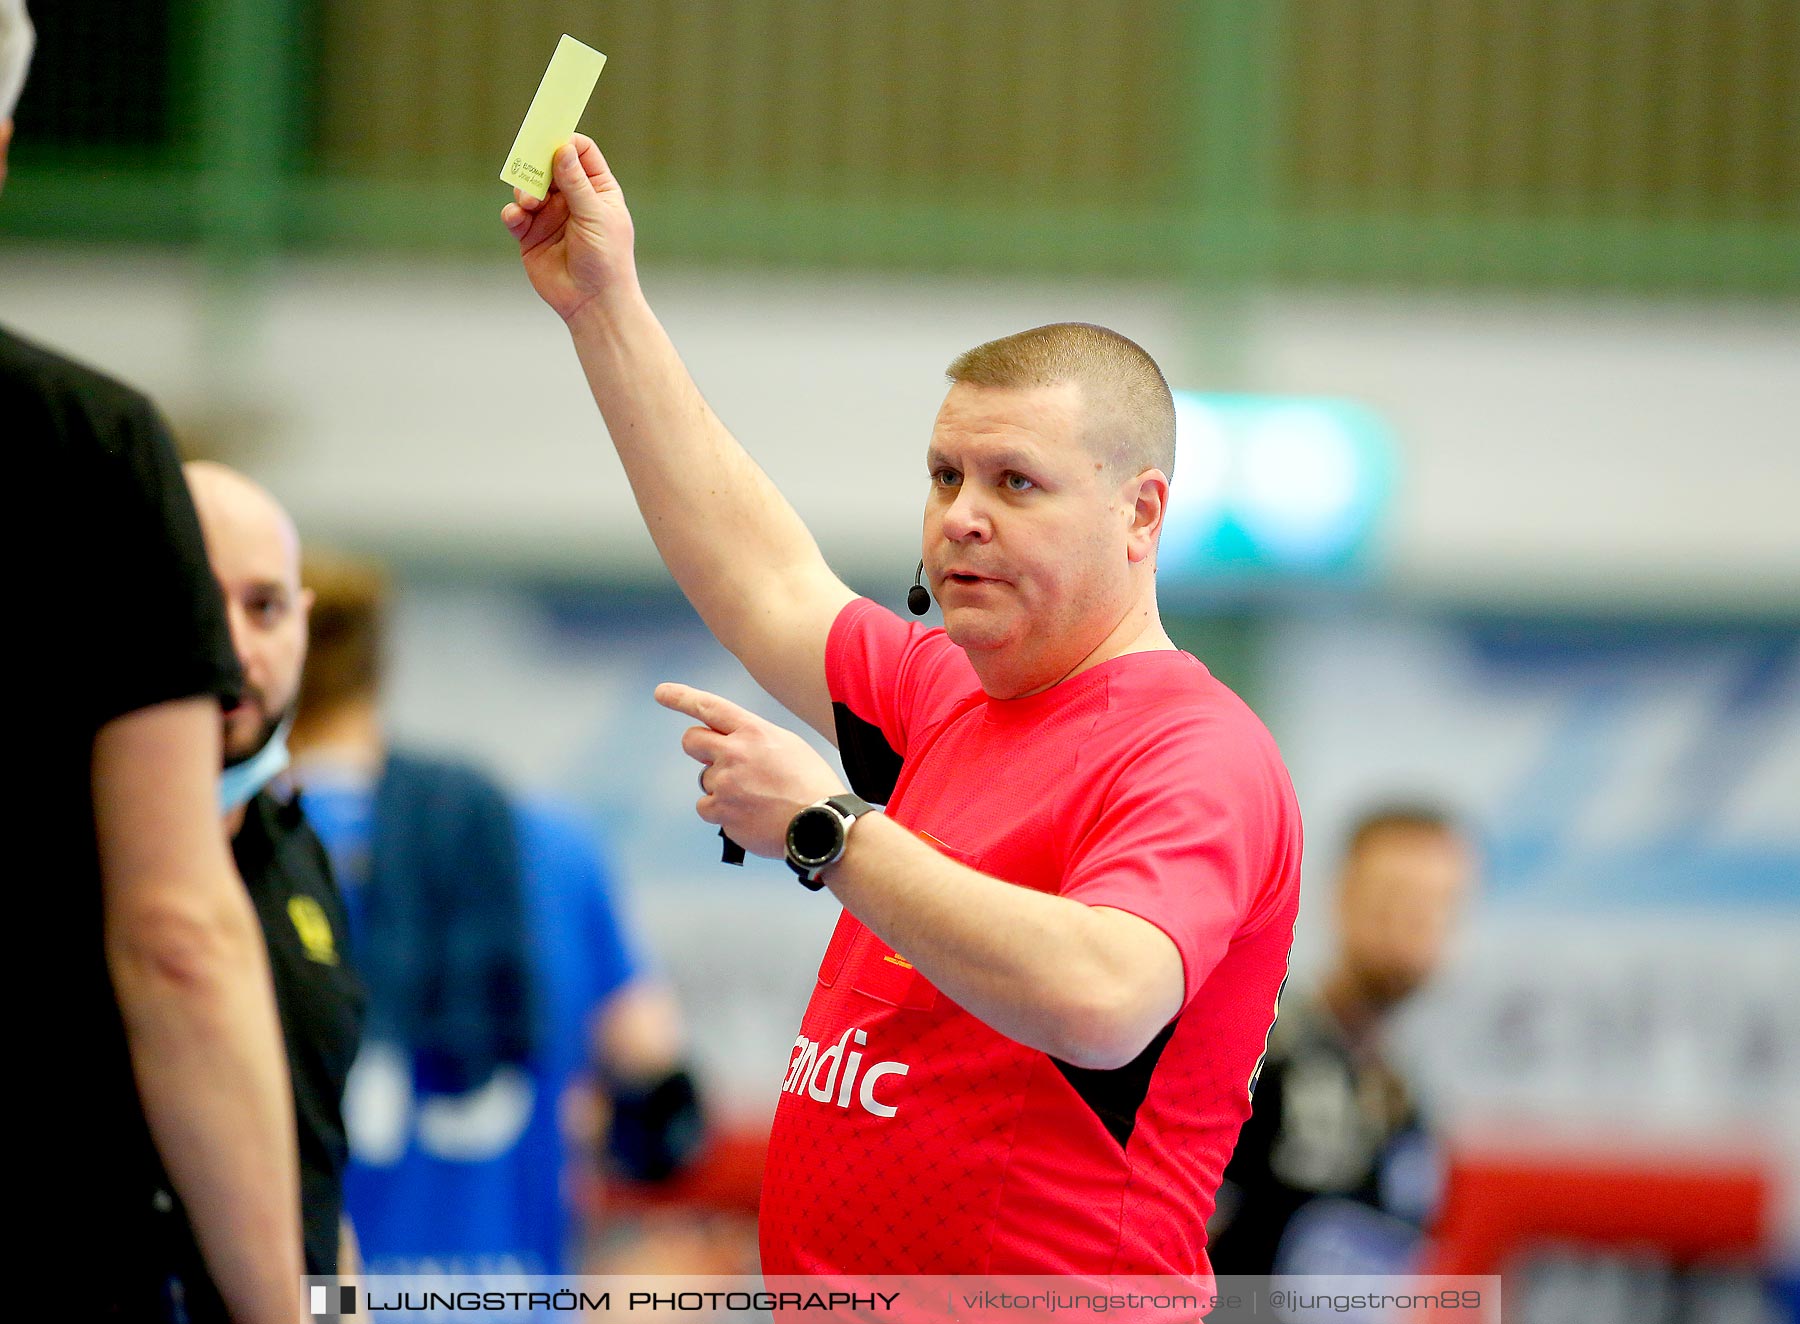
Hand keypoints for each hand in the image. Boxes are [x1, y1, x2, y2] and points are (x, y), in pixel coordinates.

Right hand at [501, 133, 637, 321]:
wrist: (593, 303)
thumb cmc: (606, 259)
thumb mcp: (595, 216)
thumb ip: (576, 183)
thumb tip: (563, 148)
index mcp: (597, 188)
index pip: (580, 151)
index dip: (565, 141)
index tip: (550, 137)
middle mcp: (572, 198)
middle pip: (548, 164)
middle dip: (536, 162)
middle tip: (528, 161)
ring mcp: (550, 215)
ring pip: (528, 187)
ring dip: (524, 189)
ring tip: (529, 202)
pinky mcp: (531, 235)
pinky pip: (515, 215)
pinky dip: (513, 212)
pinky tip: (518, 217)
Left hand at [655, 682, 844, 859]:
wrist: (821, 825)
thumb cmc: (810, 784)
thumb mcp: (788, 746)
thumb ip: (754, 739)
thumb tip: (729, 745)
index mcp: (754, 731)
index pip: (709, 707)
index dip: (681, 697)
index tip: (661, 693)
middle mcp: (734, 753)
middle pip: (691, 741)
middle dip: (699, 748)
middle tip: (719, 761)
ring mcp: (724, 784)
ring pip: (704, 780)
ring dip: (722, 788)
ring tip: (756, 799)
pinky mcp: (721, 812)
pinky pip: (707, 808)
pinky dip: (723, 813)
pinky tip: (750, 816)